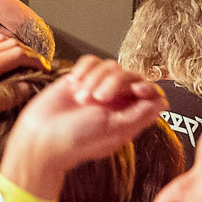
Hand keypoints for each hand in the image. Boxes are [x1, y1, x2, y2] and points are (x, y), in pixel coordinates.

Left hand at [0, 36, 46, 143]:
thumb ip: (9, 94)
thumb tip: (29, 86)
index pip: (17, 54)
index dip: (35, 60)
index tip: (46, 69)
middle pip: (9, 44)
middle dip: (28, 53)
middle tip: (40, 66)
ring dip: (14, 50)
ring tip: (26, 64)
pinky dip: (1, 51)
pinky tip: (4, 64)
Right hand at [3, 57, 164, 185]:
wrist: (40, 137)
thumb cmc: (75, 141)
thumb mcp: (113, 129)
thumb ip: (138, 115)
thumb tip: (162, 103)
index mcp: (127, 115)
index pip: (149, 92)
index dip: (147, 86)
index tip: (137, 89)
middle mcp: (114, 100)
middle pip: (130, 74)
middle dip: (115, 82)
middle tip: (98, 99)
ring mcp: (96, 88)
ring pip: (110, 65)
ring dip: (95, 79)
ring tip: (81, 98)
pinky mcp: (79, 78)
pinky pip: (91, 60)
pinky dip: (84, 69)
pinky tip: (74, 85)